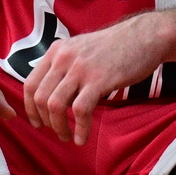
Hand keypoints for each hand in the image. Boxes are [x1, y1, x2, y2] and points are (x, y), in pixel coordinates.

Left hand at [23, 14, 167, 144]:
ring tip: (67, 136)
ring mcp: (80, 68)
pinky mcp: (99, 79)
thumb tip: (51, 94)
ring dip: (58, 127)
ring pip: (55, 105)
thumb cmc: (115, 47)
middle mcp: (64, 58)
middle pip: (39, 97)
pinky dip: (79, 129)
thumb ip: (64, 66)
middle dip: (45, 121)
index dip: (30, 108)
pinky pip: (80, 110)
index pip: (30, 84)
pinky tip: (83, 138)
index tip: (38, 122)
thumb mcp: (81, 48)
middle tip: (57, 131)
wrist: (145, 36)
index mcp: (57, 51)